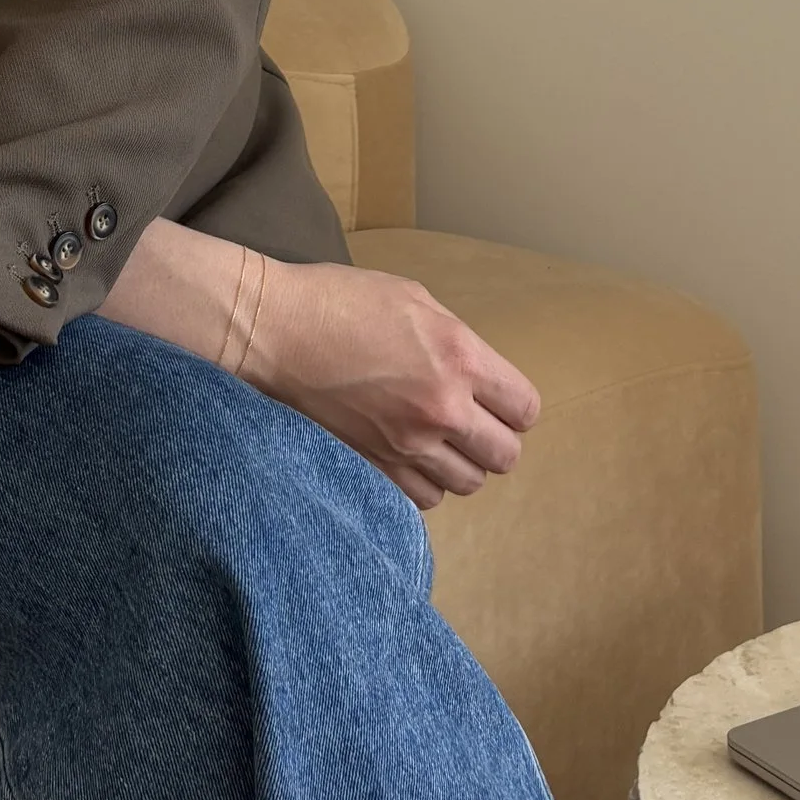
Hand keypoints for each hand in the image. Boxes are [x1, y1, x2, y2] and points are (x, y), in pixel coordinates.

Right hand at [243, 259, 540, 507]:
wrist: (276, 331)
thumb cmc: (341, 301)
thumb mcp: (415, 300)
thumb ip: (456, 341)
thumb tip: (476, 373)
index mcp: (459, 357)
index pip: (523, 409)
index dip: (514, 407)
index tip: (498, 402)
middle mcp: (442, 407)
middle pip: (504, 456)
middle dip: (495, 441)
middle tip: (472, 425)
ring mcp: (407, 444)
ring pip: (467, 484)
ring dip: (460, 465)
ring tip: (439, 442)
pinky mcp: (374, 466)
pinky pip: (423, 499)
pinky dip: (425, 484)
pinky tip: (410, 458)